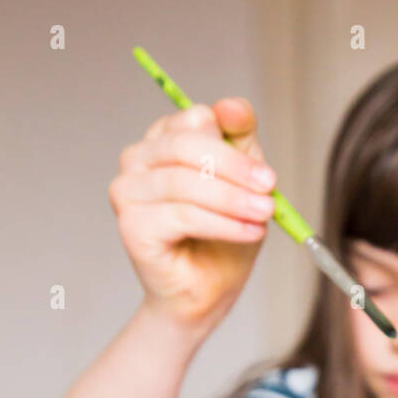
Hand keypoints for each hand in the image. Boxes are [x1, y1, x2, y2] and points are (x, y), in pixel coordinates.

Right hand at [107, 98, 276, 331]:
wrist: (206, 293)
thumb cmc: (221, 239)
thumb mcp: (242, 182)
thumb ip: (239, 141)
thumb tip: (230, 104)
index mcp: (163, 140)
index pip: (195, 119)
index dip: (233, 145)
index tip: (267, 177)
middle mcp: (138, 159)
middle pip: (187, 146)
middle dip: (235, 169)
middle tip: (270, 191)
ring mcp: (127, 190)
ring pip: (185, 182)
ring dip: (233, 199)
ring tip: (263, 215)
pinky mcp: (131, 224)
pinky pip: (181, 214)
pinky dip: (221, 223)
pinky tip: (248, 233)